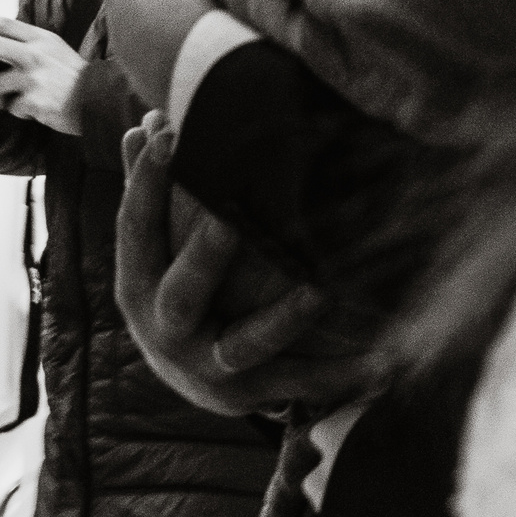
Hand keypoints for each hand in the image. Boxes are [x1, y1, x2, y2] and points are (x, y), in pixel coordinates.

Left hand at [0, 15, 87, 134]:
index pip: (3, 24)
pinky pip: (11, 107)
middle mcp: (36, 55)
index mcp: (40, 39)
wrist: (97, 100)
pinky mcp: (34, 102)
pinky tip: (35, 108)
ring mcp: (34, 79)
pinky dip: (17, 110)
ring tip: (17, 98)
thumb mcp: (52, 49)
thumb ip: (26, 45)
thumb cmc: (72, 76)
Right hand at [113, 121, 342, 414]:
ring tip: (321, 292)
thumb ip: (146, 187)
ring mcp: (206, 364)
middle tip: (232, 219)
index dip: (146, 181)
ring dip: (284, 320)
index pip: (136, 227)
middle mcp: (164, 328)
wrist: (183, 378)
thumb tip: (145, 122)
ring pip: (246, 345)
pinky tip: (380, 364)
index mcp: (136, 283)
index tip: (170, 133)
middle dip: (206, 255)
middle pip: (184, 291)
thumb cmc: (172, 285)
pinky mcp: (246, 394)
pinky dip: (335, 376)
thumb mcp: (152, 246)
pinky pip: (295, 384)